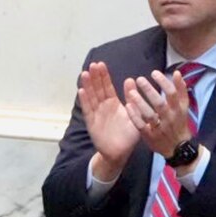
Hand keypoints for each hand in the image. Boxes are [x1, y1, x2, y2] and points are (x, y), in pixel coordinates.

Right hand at [76, 62, 139, 176]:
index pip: (107, 86)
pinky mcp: (92, 123)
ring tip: (85, 74)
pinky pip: (88, 110)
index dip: (103, 76)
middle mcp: (103, 107)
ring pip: (91, 97)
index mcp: (113, 103)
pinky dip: (85, 101)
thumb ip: (131, 97)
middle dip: (95, 77)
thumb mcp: (134, 113)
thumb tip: (131, 79)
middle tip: (92, 64)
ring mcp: (96, 114)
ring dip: (87, 86)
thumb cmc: (129, 135)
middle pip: (97, 89)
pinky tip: (81, 91)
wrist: (120, 152)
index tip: (101, 64)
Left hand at [123, 69, 193, 160]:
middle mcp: (169, 118)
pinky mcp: (150, 136)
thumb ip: (181, 90)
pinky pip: (141, 126)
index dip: (163, 82)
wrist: (178, 148)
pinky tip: (128, 106)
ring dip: (140, 103)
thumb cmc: (179, 123)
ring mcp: (159, 128)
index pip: (172, 93)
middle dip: (150, 90)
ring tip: (131, 92)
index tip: (154, 73)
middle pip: (159, 103)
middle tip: (139, 79)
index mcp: (178, 109)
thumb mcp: (184, 107)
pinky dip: (135, 116)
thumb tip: (177, 73)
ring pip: (149, 114)